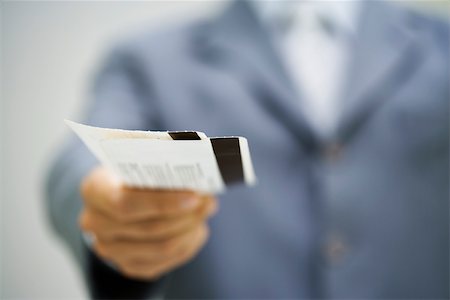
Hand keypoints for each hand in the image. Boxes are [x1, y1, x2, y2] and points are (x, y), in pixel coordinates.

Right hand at [79, 166, 216, 280]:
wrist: (115, 198)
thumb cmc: (132, 174)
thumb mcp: (139, 161)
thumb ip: (162, 169)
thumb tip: (199, 182)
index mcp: (94, 190)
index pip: (126, 203)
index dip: (163, 202)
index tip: (195, 196)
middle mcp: (95, 223)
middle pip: (149, 227)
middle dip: (186, 215)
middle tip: (208, 201)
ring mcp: (109, 249)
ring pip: (161, 247)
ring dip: (190, 229)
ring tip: (206, 211)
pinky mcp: (128, 265)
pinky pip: (165, 262)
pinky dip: (187, 245)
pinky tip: (196, 229)